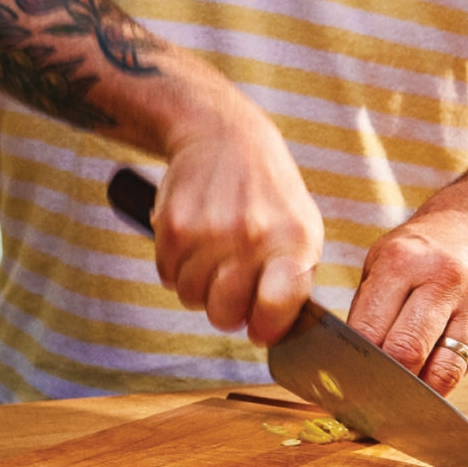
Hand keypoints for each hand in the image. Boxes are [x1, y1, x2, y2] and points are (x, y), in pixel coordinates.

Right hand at [153, 90, 322, 346]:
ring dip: (198, 286)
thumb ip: (294, 281)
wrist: (224, 135)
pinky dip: (176, 266)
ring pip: (190, 297)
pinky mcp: (173, 224)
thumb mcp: (301, 227)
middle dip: (224, 309)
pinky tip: (193, 241)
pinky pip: (166, 274)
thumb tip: (272, 331)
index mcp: (293, 241)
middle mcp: (252, 236)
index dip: (264, 327)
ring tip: (211, 257)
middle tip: (229, 288)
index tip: (259, 325)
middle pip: (223, 314)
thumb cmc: (267, 192)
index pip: (275, 308)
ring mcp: (209, 230)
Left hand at [346, 208, 467, 394]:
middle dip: (386, 383)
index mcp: (402, 263)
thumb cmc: (418, 252)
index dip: (355, 363)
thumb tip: (347, 364)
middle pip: (407, 351)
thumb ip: (367, 310)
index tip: (344, 383)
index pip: (370, 327)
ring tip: (400, 401)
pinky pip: (462, 368)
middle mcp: (442, 283)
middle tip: (370, 399)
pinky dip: (441, 382)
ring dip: (418, 393)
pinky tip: (427, 386)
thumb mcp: (381, 263)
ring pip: (443, 370)